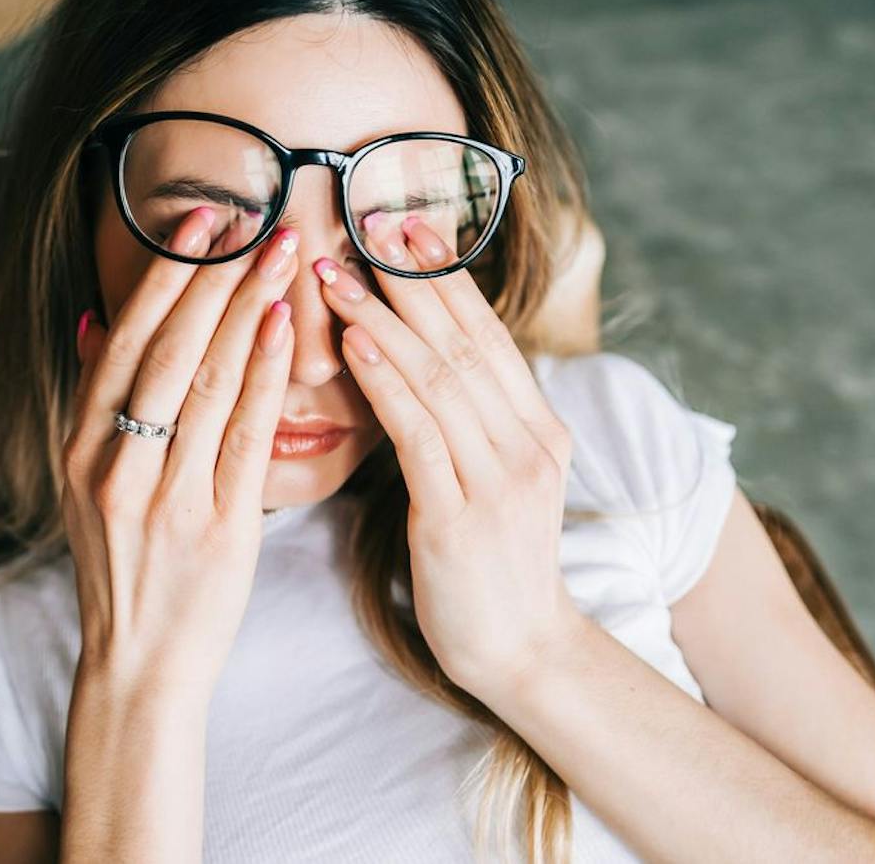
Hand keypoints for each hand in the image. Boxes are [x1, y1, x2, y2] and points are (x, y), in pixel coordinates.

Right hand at [63, 206, 298, 699]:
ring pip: (205, 382)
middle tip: (255, 216)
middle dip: (212, 275)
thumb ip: (91, 402)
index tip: (200, 219)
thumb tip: (92, 320)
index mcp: (81, 448)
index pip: (123, 341)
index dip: (163, 275)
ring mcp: (164, 496)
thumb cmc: (124, 565)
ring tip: (282, 252)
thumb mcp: (86, 483)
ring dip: (246, 307)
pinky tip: (284, 327)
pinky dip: (262, 375)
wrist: (140, 663)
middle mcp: (114, 465)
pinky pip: (243, 435)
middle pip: (166, 349)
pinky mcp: (216, 526)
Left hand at [313, 211, 588, 697]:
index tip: (405, 225)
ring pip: (439, 376)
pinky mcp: (460, 516)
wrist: (519, 651)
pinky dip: (384, 380)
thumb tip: (422, 357)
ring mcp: (500, 478)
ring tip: (335, 273)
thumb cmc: (489, 563)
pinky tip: (351, 343)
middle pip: (464, 340)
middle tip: (366, 222)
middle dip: (412, 278)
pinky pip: (418, 431)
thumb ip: (471, 420)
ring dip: (383, 317)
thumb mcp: (493, 479)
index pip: (487, 334)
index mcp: (539, 428)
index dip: (446, 277)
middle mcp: (529, 442)